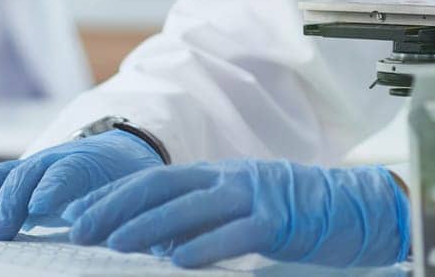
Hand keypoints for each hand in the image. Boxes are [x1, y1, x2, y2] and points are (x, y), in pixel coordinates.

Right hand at [0, 131, 163, 240]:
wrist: (120, 150)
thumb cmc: (131, 181)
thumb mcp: (143, 195)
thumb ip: (139, 216)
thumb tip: (157, 244)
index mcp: (91, 163)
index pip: (69, 171)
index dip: (55, 188)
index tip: (43, 206)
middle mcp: (56, 161)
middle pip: (28, 175)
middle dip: (11, 202)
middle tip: (0, 232)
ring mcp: (32, 169)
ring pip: (0, 179)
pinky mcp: (16, 182)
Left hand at [62, 160, 409, 268]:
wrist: (359, 206)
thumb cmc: (298, 214)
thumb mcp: (244, 210)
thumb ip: (204, 221)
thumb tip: (158, 242)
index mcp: (220, 174)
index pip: (156, 179)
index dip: (114, 195)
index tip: (76, 213)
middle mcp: (231, 178)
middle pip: (163, 185)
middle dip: (117, 206)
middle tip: (79, 227)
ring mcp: (255, 196)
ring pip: (192, 206)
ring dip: (148, 225)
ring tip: (114, 243)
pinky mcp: (279, 220)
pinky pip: (235, 233)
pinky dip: (204, 245)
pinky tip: (176, 259)